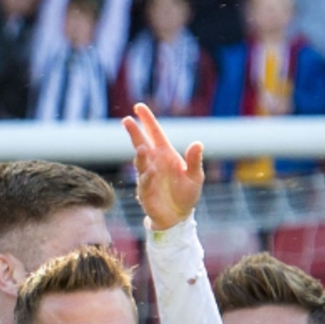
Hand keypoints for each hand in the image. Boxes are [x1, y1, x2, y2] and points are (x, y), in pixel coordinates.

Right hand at [123, 105, 202, 232]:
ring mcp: (147, 176)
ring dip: (141, 155)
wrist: (178, 217)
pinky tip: (151, 171)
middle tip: (126, 120)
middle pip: (141, 143)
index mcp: (165, 154)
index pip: (154, 133)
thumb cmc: (186, 194)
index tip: (138, 107)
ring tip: (142, 148)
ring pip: (141, 162)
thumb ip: (195, 160)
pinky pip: (145, 182)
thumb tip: (198, 143)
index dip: (147, 120)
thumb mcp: (195, 176)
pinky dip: (147, 176)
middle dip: (134, 132)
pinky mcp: (145, 192)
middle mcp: (154, 162)